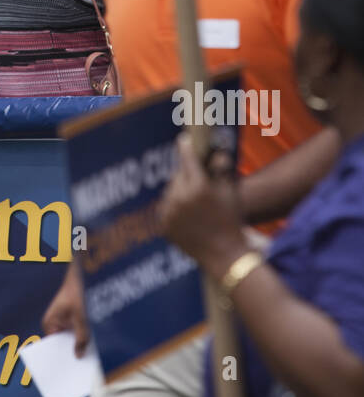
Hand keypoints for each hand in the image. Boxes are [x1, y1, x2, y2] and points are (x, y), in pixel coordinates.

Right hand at [42, 261, 91, 357]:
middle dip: (71, 351)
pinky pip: (75, 332)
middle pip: (62, 343)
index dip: (61, 357)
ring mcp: (62, 322)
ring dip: (78, 343)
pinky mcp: (70, 319)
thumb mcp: (81, 318)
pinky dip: (81, 336)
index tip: (68, 370)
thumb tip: (78, 356)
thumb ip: (81, 338)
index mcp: (49, 324)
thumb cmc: (77, 294)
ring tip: (87, 357)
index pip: (53, 346)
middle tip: (80, 366)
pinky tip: (90, 344)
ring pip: (70, 338)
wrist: (81, 277)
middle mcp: (53, 324)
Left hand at [158, 135, 246, 275]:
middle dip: (186, 175)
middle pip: (178, 176)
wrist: (225, 256)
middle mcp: (181, 199)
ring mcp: (170, 213)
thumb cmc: (232, 221)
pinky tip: (188, 214)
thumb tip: (216, 151)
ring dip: (179, 192)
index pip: (188, 159)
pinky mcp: (164, 226)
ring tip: (195, 203)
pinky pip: (166, 208)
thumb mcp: (230, 193)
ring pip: (170, 192)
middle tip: (197, 180)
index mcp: (199, 187)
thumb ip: (221, 170)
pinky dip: (174, 207)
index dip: (186, 147)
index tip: (184, 139)